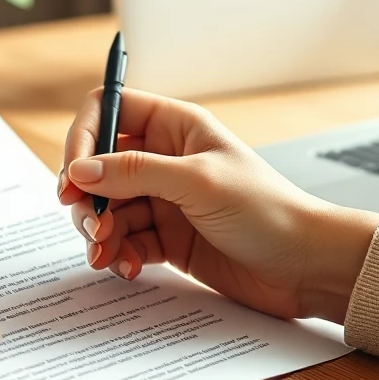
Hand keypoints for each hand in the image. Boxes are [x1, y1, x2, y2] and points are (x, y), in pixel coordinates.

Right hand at [58, 88, 378, 321]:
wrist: (305, 266)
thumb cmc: (267, 211)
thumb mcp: (197, 183)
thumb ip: (134, 172)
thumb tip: (81, 170)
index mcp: (175, 126)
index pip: (108, 112)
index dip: (83, 139)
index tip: (73, 177)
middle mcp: (165, 159)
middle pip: (98, 166)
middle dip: (87, 197)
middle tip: (93, 225)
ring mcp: (164, 200)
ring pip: (107, 208)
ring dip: (99, 231)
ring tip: (107, 254)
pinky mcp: (167, 238)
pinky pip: (124, 241)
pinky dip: (117, 254)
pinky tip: (127, 267)